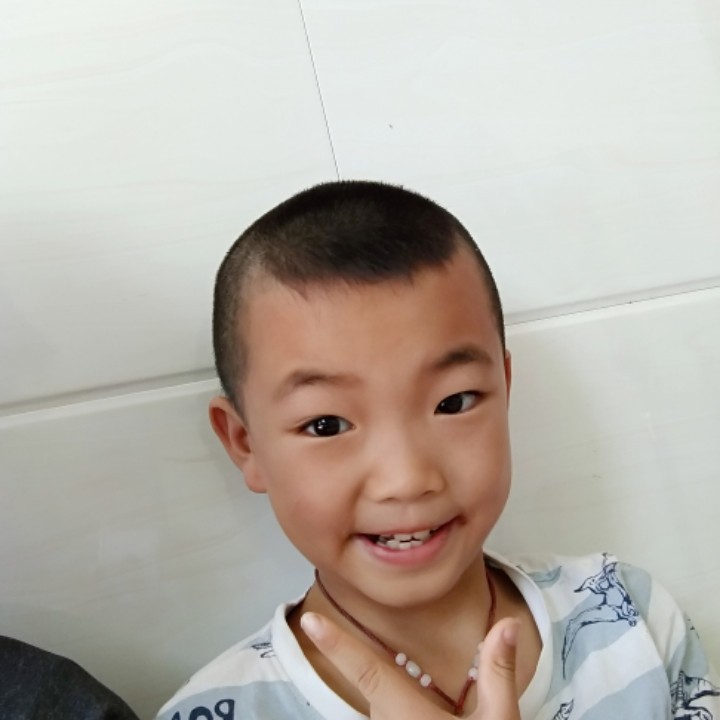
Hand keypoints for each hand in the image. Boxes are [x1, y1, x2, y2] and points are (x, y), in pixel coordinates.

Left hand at [301, 612, 520, 719]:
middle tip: (388, 667)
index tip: (309, 622)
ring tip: (430, 710)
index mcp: (410, 715)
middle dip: (383, 674)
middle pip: (377, 690)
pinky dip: (399, 713)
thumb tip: (505, 624)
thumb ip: (498, 673)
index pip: (367, 671)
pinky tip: (426, 718)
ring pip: (383, 710)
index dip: (337, 645)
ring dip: (398, 701)